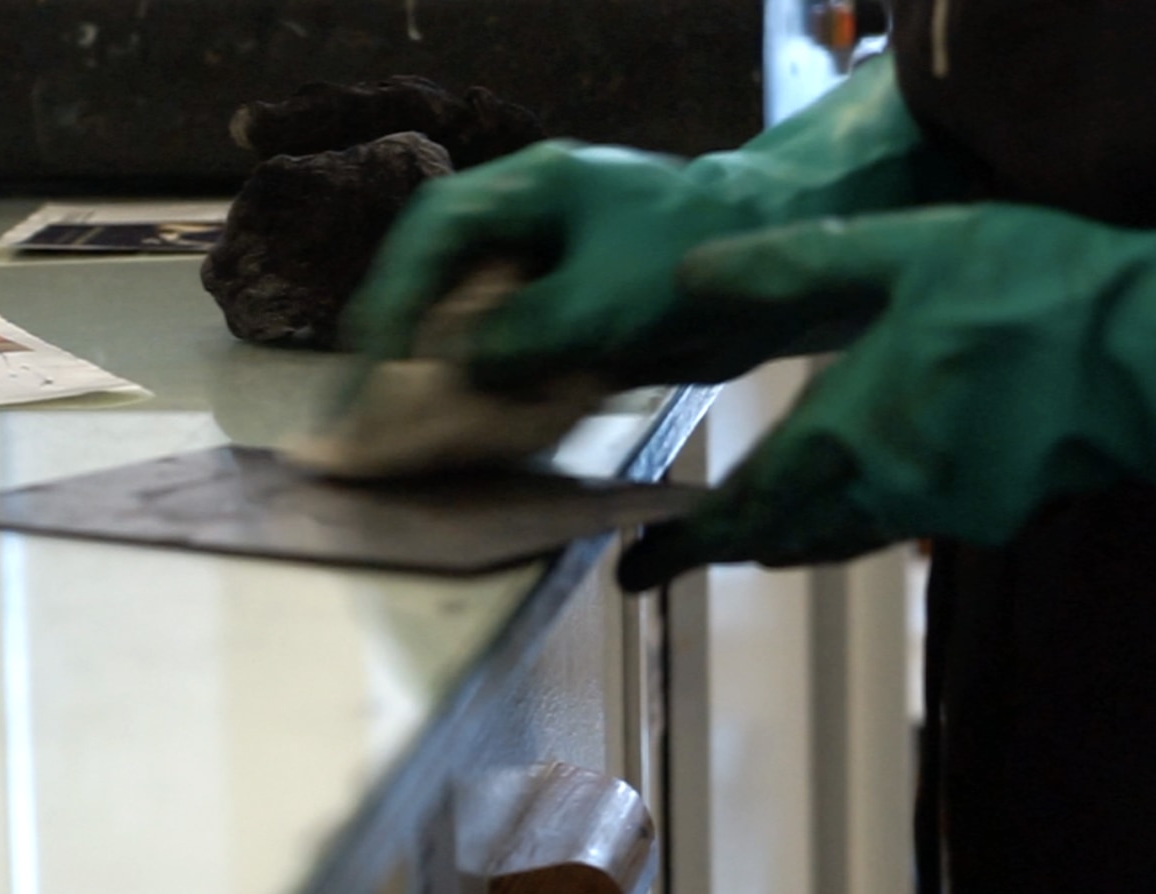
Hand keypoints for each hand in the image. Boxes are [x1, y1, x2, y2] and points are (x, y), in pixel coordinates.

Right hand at [342, 56, 941, 390]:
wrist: (786, 262)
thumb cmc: (700, 255)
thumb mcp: (609, 299)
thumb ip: (529, 333)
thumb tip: (462, 368)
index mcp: (526, 191)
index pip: (429, 237)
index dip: (391, 301)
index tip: (375, 366)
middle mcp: (524, 229)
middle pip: (431, 283)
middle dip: (399, 351)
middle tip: (368, 417)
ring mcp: (544, 274)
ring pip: (464, 328)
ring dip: (442, 383)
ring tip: (409, 439)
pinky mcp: (567, 320)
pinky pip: (507, 360)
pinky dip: (490, 399)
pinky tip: (476, 439)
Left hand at [618, 204, 1155, 590]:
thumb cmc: (1034, 294)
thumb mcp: (904, 256)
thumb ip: (793, 270)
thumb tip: (692, 280)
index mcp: (852, 435)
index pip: (745, 509)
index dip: (685, 546)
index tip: (637, 575)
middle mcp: (890, 492)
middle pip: (789, 538)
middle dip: (732, 545)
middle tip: (681, 553)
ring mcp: (948, 511)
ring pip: (846, 537)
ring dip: (795, 537)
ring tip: (756, 531)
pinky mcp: (999, 510)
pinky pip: (907, 523)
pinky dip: (866, 516)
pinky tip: (872, 487)